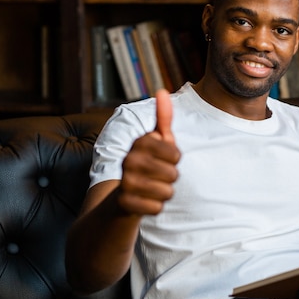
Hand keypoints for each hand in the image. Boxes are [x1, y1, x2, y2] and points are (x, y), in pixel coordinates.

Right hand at [118, 89, 180, 216]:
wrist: (122, 197)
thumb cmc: (147, 164)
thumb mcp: (157, 140)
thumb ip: (163, 117)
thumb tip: (163, 90)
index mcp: (139, 143)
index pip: (176, 154)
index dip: (175, 160)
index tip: (163, 159)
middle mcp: (129, 160)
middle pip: (173, 174)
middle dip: (170, 178)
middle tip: (156, 176)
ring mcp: (125, 181)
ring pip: (167, 192)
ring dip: (164, 193)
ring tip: (151, 188)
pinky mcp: (125, 203)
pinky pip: (157, 208)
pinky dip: (156, 207)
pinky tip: (145, 201)